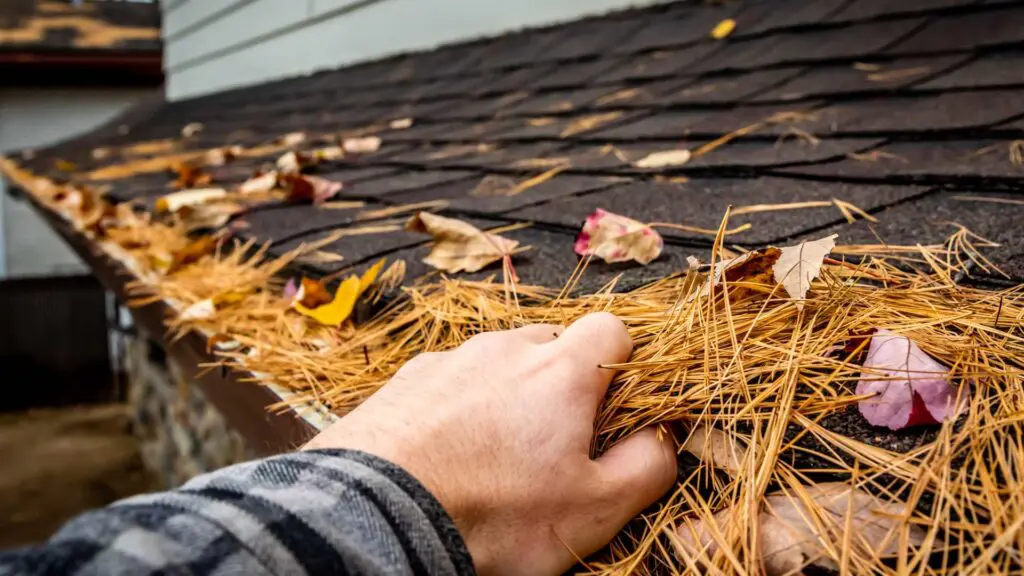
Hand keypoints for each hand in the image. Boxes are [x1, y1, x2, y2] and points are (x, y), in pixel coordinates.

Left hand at [304, 313, 676, 574]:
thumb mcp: (594, 510)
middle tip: (553, 444)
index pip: (611, 329)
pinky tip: (447, 454)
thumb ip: (646, 467)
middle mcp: (504, 349)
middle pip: (552, 344)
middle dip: (562, 383)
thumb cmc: (492, 515)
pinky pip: (450, 380)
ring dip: (508, 395)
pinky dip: (458, 407)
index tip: (613, 409)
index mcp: (559, 371)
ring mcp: (450, 360)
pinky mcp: (405, 381)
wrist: (377, 520)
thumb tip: (663, 439)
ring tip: (493, 456)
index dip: (622, 365)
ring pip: (498, 362)